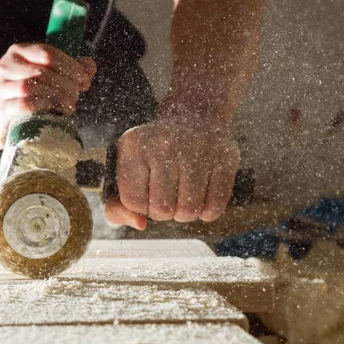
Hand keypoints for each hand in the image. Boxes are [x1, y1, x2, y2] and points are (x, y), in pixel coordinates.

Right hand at [0, 43, 95, 146]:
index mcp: (19, 52)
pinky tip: (52, 110)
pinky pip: (21, 104)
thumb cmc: (30, 96)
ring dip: (55, 96)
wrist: (2, 121)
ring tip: (68, 106)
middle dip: (66, 85)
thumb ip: (71, 70)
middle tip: (76, 96)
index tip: (84, 82)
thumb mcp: (50, 78)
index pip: (47, 53)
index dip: (70, 67)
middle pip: (42, 71)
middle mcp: (6, 66)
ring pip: (30, 86)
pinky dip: (41, 106)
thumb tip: (89, 65)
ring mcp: (0, 88)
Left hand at [104, 119, 239, 229]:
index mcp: (134, 145)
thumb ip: (118, 206)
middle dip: (164, 211)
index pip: (134, 202)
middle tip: (167, 194)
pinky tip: (201, 196)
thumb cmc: (153, 154)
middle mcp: (165, 143)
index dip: (141, 206)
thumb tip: (140, 224)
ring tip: (182, 195)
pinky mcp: (225, 158)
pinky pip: (213, 208)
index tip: (146, 191)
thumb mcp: (126, 170)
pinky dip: (206, 212)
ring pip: (188, 212)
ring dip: (185, 213)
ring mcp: (197, 149)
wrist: (192, 119)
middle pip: (162, 210)